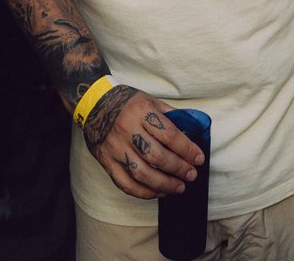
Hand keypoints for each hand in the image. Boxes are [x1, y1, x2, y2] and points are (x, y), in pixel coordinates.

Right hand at [82, 86, 204, 198]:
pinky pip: (126, 183)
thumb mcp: (150, 100)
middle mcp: (127, 130)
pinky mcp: (106, 161)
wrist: (94, 103)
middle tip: (191, 175)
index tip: (199, 158)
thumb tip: (193, 131)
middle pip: (157, 157)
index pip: (170, 135)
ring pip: (142, 174)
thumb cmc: (127, 102)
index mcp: (142, 112)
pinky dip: (144, 192)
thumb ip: (170, 116)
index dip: (187, 150)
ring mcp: (115, 148)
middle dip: (179, 169)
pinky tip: (158, 192)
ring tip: (179, 187)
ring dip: (164, 184)